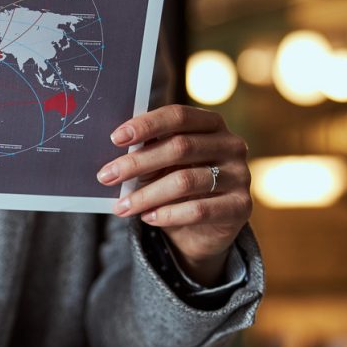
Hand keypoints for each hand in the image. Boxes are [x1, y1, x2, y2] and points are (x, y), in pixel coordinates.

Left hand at [97, 105, 252, 285]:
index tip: (115, 138)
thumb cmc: (178, 187)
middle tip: (105, 176)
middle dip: (137, 163)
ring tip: (120, 207)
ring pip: (185, 181)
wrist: (205, 230)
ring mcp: (240, 175)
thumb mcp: (162, 166)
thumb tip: (115, 153)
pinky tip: (147, 218)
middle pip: (180, 147)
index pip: (178, 116)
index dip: (146, 125)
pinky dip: (167, 214)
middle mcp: (231, 145)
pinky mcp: (241, 206)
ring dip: (146, 195)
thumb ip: (148, 153)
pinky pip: (199, 210)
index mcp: (211, 125)